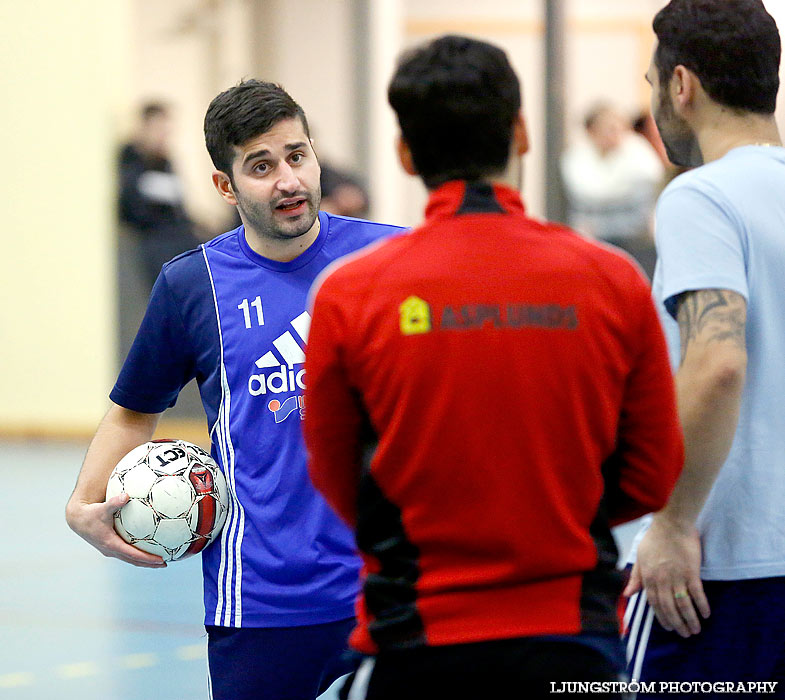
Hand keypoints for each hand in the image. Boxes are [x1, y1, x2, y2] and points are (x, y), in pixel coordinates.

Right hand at [66, 492, 165, 567]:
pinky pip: (126, 554)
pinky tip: (147, 549)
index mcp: (111, 543)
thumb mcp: (103, 508)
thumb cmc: (91, 513)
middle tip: (165, 563)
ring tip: (159, 561)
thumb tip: (126, 495)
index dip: (147, 558)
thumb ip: (114, 502)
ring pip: (130, 559)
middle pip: (133, 560)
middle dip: (149, 563)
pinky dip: (137, 555)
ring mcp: (110, 550)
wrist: (78, 520)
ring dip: (144, 562)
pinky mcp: (109, 548)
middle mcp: (111, 550)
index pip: (133, 554)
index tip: (160, 559)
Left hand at [623, 514, 708, 636]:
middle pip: (669, 608)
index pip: (654, 603)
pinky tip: (706, 614)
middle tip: (684, 634)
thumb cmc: (654, 539)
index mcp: (649, 577)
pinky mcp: (692, 572)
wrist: (671, 524)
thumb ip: (636, 578)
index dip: (662, 617)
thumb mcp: (640, 557)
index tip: (669, 627)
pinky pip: (697, 594)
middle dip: (677, 623)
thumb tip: (627, 594)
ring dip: (690, 619)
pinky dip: (701, 606)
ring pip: (683, 604)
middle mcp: (662, 580)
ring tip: (696, 630)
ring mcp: (677, 577)